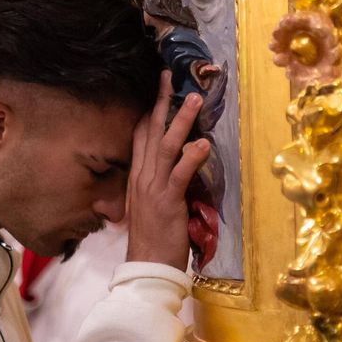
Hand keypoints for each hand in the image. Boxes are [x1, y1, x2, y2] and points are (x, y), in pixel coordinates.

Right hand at [125, 71, 210, 269]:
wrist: (147, 265)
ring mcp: (154, 187)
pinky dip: (192, 157)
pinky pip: (180, 174)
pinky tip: (203, 143)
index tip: (158, 88)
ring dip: (181, 121)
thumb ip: (152, 185)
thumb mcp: (147, 205)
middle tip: (169, 76)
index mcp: (137, 176)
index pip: (141, 136)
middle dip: (161, 102)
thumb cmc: (152, 238)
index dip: (150, 110)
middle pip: (150, 131)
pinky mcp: (168, 201)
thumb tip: (161, 170)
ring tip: (194, 98)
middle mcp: (142, 176)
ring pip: (166, 146)